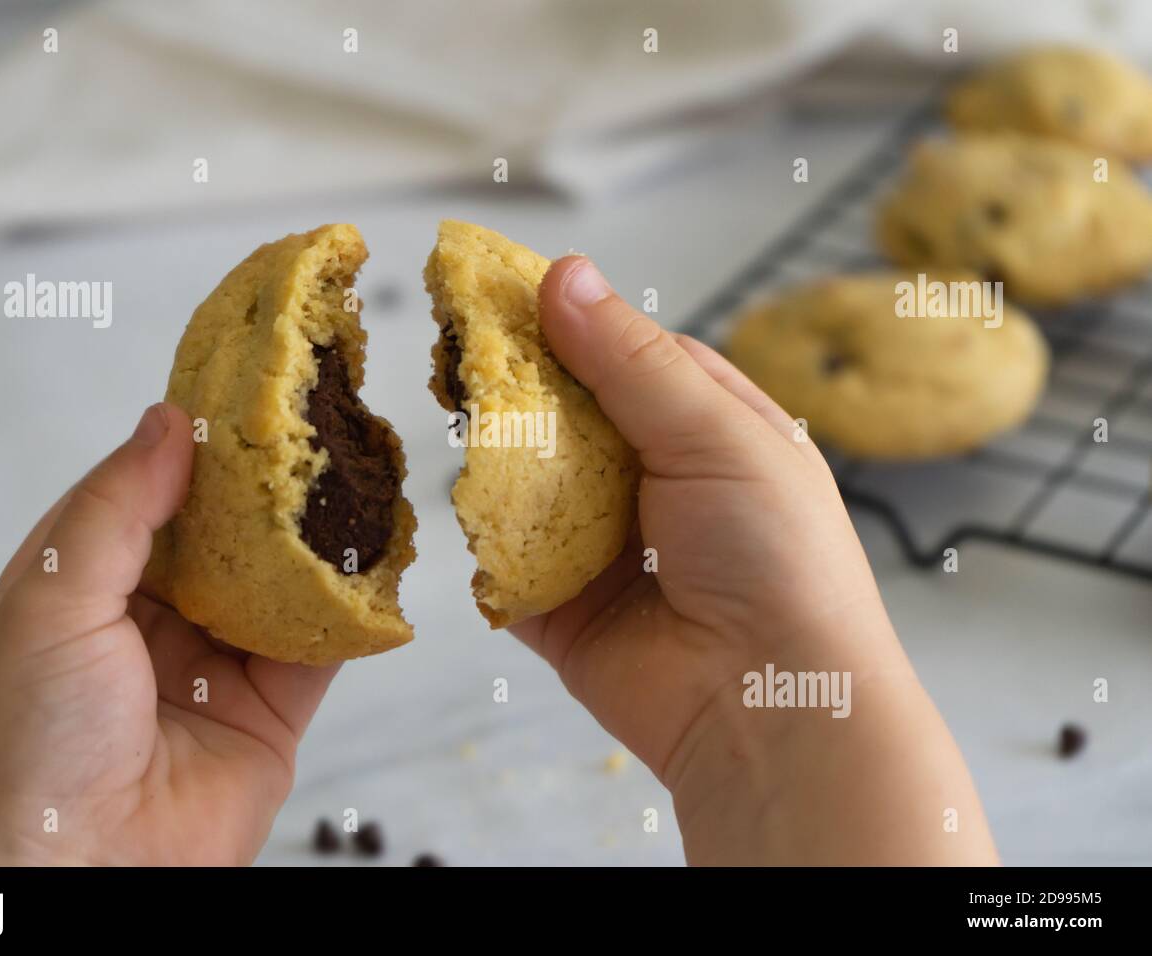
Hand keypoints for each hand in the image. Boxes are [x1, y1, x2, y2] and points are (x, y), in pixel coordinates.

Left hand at [0, 404, 336, 865]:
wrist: (87, 876)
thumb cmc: (35, 746)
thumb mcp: (53, 603)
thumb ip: (116, 509)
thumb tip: (167, 420)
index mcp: (81, 592)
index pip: (139, 498)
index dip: (185, 448)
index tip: (235, 395)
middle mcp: (150, 623)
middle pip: (218, 536)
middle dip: (262, 487)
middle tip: (310, 425)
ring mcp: (215, 666)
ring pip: (275, 582)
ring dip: (313, 538)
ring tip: (355, 472)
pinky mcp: (271, 710)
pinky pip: (320, 646)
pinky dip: (351, 607)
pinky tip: (378, 559)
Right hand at [513, 257, 997, 864]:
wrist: (770, 708)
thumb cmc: (778, 561)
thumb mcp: (716, 433)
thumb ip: (632, 360)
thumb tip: (564, 275)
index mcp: (707, 428)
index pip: (624, 352)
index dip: (564, 318)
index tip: (496, 286)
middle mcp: (653, 480)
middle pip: (565, 413)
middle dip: (515, 385)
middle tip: (459, 351)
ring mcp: (603, 545)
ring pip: (527, 482)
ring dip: (494, 457)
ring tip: (455, 414)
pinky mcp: (561, 609)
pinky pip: (505, 564)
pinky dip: (484, 541)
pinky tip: (462, 503)